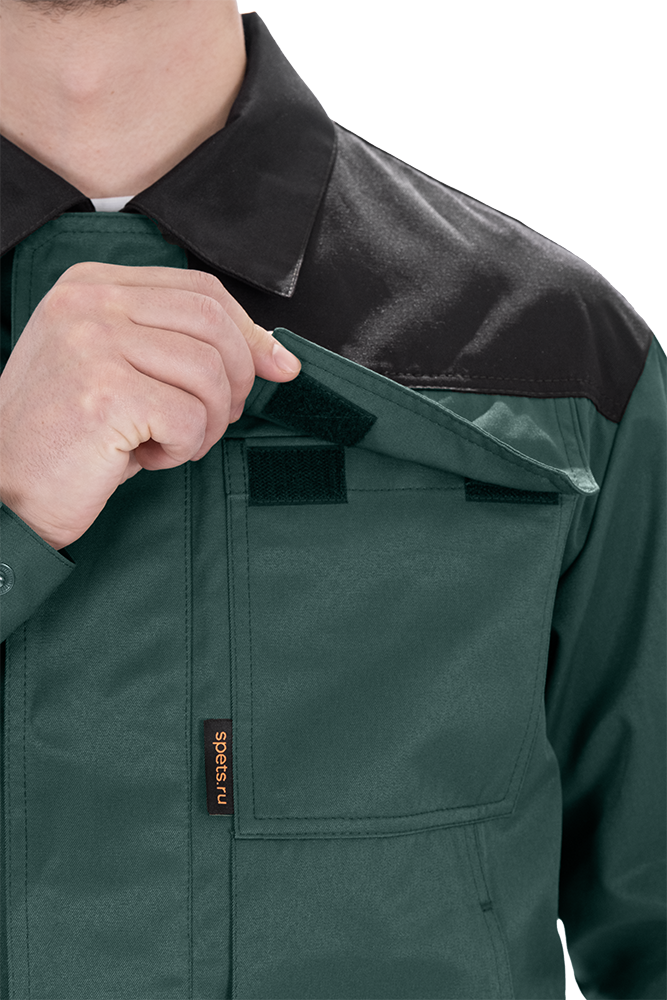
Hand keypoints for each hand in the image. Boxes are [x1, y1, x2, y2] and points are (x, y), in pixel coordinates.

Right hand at [0, 262, 300, 549]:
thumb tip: (275, 355)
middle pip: (214, 323)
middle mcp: (89, 302)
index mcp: (92, 285)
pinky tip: (143, 456)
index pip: (200, 289)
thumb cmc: (67, 437)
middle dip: (236, 380)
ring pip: (209, 374)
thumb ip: (180, 346)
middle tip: (212, 421)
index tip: (278, 367)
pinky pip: (190, 418)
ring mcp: (93, 343)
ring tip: (167, 442)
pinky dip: (182, 449)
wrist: (3, 491)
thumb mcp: (120, 369)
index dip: (249, 332)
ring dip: (206, 423)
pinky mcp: (105, 392)